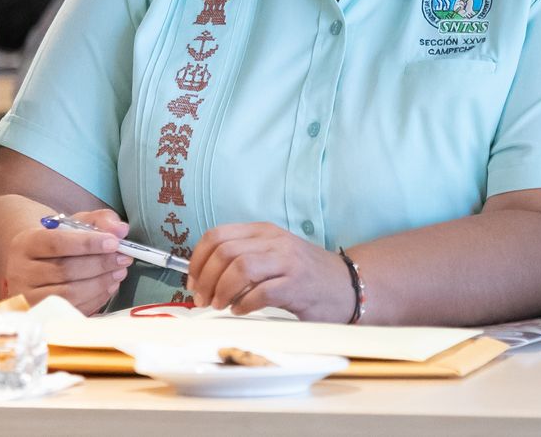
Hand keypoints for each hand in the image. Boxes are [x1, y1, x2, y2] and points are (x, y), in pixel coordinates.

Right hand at [2, 208, 130, 313]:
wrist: (35, 265)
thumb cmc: (59, 242)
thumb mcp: (77, 223)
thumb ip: (101, 221)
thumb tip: (121, 230)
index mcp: (26, 244)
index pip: (56, 243)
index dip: (88, 244)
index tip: (114, 243)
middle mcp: (20, 273)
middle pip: (65, 271)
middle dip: (100, 265)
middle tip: (124, 259)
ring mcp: (27, 298)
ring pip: (69, 294)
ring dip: (100, 283)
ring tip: (119, 272)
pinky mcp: (40, 316)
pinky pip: (72, 311)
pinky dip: (96, 299)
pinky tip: (109, 287)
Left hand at [187, 223, 354, 322]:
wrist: (348, 285)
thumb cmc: (305, 274)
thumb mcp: (272, 254)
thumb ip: (243, 256)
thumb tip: (202, 275)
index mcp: (264, 232)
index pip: (217, 235)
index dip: (197, 260)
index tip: (192, 281)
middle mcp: (275, 242)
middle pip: (224, 252)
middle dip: (205, 279)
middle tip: (203, 299)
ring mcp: (288, 262)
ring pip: (240, 268)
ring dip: (222, 291)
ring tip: (221, 305)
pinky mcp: (297, 285)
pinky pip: (260, 292)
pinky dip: (243, 304)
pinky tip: (242, 310)